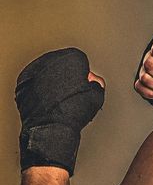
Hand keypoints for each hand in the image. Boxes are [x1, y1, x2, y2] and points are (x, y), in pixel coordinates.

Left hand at [15, 48, 104, 175]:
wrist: (51, 127)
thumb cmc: (73, 111)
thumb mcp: (97, 95)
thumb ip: (97, 83)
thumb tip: (93, 82)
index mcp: (71, 57)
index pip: (81, 62)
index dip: (84, 77)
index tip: (84, 88)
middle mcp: (51, 60)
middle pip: (62, 66)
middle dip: (67, 77)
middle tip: (71, 95)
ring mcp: (34, 71)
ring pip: (47, 74)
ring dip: (52, 83)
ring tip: (59, 100)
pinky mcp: (22, 83)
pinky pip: (34, 84)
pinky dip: (39, 90)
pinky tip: (47, 102)